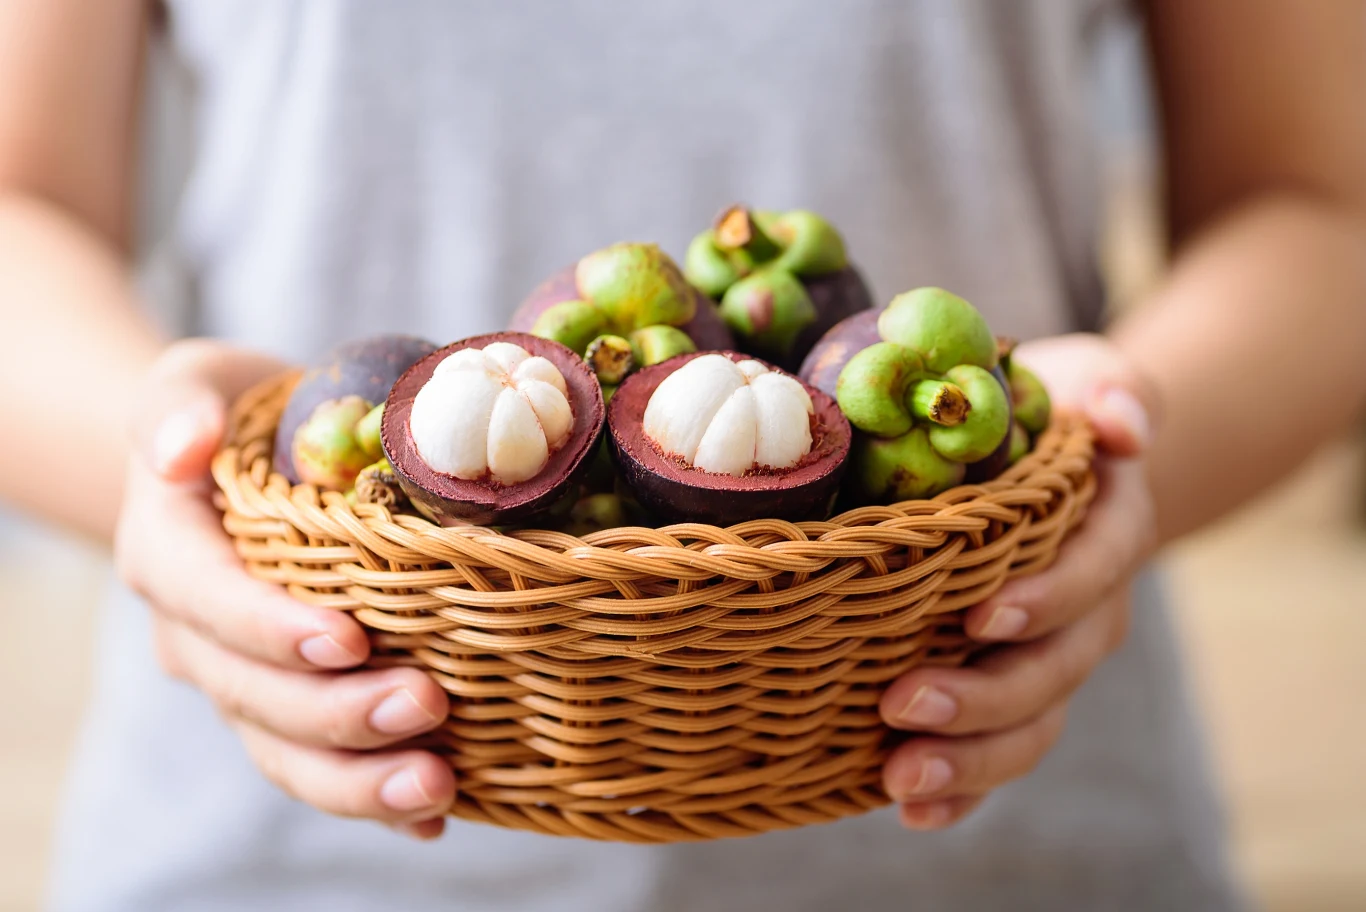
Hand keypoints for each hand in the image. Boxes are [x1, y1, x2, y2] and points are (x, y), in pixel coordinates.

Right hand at [114, 339, 456, 839]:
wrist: (239, 466)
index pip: (208, 601)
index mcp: (170, 554)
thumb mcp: (195, 381)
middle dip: (337, 713)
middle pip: (254, 695)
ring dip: (359, 778)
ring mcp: (244, 681)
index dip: (270, 628)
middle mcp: (197, 635)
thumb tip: (182, 450)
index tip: (348, 638)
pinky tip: (433, 819)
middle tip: (428, 705)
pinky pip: (323, 764)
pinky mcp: (292, 706)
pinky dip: (373, 798)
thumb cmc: (232, 415)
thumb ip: (176, 404)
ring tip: (438, 786)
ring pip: (286, 750)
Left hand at [878, 333, 1159, 828]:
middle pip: (1053, 668)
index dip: (1045, 598)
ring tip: (900, 778)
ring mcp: (1049, 658)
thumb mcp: (1083, 380)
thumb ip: (1116, 391)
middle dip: (984, 696)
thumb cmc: (1050, 413)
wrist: (1051, 465)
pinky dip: (960, 788)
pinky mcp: (1007, 688)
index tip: (980, 614)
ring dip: (969, 760)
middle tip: (904, 706)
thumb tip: (1122, 424)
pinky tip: (907, 808)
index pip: (1090, 572)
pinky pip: (996, 748)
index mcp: (1105, 534)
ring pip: (1028, 724)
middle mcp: (1087, 610)